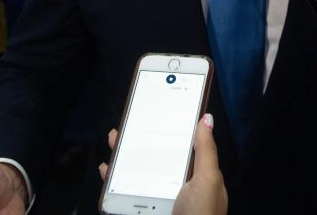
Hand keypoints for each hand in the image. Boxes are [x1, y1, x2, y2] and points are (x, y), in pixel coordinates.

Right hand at [98, 115, 227, 214]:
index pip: (185, 145)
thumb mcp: (208, 180)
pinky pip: (125, 193)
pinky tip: (107, 170)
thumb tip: (206, 119)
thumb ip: (206, 150)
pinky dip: (114, 181)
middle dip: (143, 139)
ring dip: (125, 155)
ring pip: (139, 172)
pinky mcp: (143, 210)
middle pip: (158, 156)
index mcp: (198, 176)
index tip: (160, 111)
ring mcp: (159, 199)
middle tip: (130, 123)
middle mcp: (178, 186)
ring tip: (116, 139)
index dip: (173, 129)